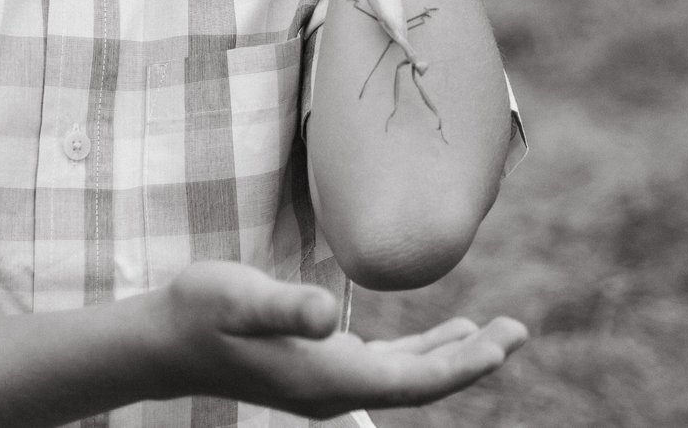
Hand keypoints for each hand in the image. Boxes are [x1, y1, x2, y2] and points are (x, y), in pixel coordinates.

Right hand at [148, 260, 525, 416]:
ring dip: (456, 355)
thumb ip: (288, 307)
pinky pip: (390, 367)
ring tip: (499, 333)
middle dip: (474, 360)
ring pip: (409, 376)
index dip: (461, 364)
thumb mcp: (241, 298)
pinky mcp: (323, 367)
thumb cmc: (201, 312)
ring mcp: (330, 382)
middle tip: (521, 330)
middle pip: (421, 383)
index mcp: (327, 378)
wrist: (166, 341)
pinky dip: (425, 351)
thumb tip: (329, 317)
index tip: (504, 343)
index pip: (412, 380)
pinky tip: (449, 334)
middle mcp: (336, 389)